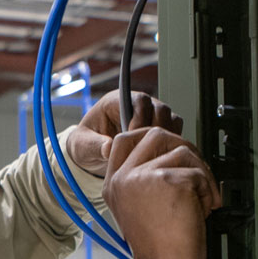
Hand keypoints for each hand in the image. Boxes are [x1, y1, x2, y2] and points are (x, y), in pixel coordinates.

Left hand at [64, 90, 182, 176]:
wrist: (92, 154)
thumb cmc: (85, 145)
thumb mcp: (82, 146)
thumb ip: (94, 145)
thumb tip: (108, 148)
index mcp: (118, 101)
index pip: (140, 100)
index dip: (141, 117)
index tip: (134, 136)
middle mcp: (138, 106)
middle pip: (161, 109)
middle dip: (156, 130)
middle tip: (146, 150)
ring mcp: (151, 117)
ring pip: (172, 120)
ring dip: (167, 138)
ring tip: (154, 155)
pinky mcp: (160, 130)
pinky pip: (175, 133)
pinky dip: (171, 144)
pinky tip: (159, 158)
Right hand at [102, 123, 222, 258]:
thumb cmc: (159, 248)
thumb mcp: (139, 208)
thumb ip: (146, 178)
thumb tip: (175, 151)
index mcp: (113, 183)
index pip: (125, 138)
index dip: (153, 138)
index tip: (172, 151)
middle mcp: (123, 177)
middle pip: (156, 134)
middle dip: (183, 148)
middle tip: (196, 173)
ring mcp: (142, 176)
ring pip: (182, 149)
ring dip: (201, 173)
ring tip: (201, 199)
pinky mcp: (167, 180)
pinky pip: (197, 171)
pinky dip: (208, 190)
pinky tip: (204, 210)